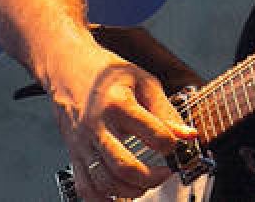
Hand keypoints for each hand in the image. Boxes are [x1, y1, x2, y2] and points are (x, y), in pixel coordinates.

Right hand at [43, 39, 195, 199]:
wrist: (66, 66)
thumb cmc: (105, 71)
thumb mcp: (142, 80)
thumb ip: (165, 110)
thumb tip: (188, 135)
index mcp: (117, 103)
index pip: (153, 134)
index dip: (172, 144)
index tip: (176, 144)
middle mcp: (96, 125)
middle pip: (124, 166)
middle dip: (152, 177)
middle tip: (165, 172)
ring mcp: (82, 142)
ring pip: (105, 181)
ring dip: (131, 191)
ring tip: (145, 182)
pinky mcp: (74, 153)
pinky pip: (85, 187)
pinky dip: (103, 200)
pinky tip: (119, 196)